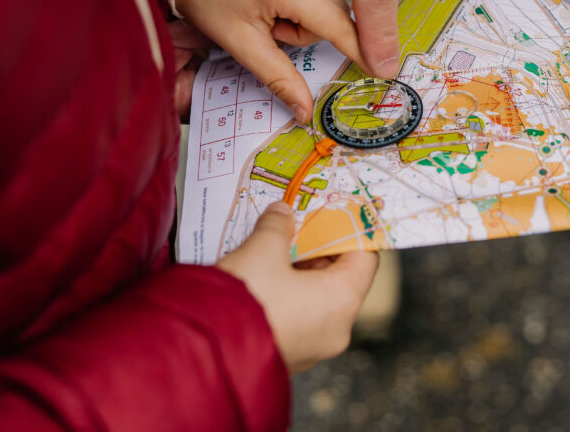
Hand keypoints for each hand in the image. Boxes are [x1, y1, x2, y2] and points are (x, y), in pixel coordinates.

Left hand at [175, 0, 368, 122]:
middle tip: (269, 25)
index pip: (339, 26)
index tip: (384, 71)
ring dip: (308, 12)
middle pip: (337, 14)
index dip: (360, 51)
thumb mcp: (240, 42)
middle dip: (309, 30)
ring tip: (269, 5)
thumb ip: (279, 77)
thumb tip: (305, 112)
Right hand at [216, 201, 379, 371]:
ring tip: (274, 248)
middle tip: (298, 225)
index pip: (365, 258)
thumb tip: (282, 213)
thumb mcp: (261, 250)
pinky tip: (262, 277)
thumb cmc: (243, 300)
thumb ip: (278, 226)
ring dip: (299, 271)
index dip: (351, 230)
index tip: (334, 212)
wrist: (204, 355)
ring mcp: (313, 348)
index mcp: (342, 301)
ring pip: (317, 298)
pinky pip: (298, 318)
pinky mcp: (288, 357)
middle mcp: (336, 329)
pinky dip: (287, 295)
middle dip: (318, 248)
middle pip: (341, 277)